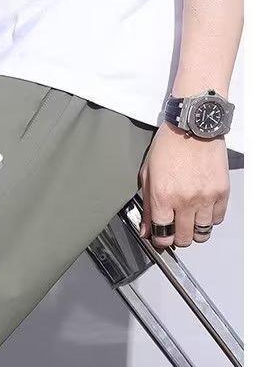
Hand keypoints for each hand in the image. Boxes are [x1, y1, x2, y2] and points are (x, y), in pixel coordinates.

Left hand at [139, 122, 228, 247]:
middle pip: (183, 238)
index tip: (161, 238)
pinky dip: (210, 218)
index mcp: (163, 197)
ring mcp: (205, 197)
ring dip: (195, 231)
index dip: (160, 241)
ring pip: (202, 232)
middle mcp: (185, 200)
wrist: (193, 125)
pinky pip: (218, 218)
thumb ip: (147, 206)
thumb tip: (146, 229)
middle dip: (177, 238)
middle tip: (176, 231)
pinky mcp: (221, 191)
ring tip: (190, 222)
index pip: (162, 236)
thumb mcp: (147, 175)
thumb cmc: (169, 145)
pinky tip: (203, 210)